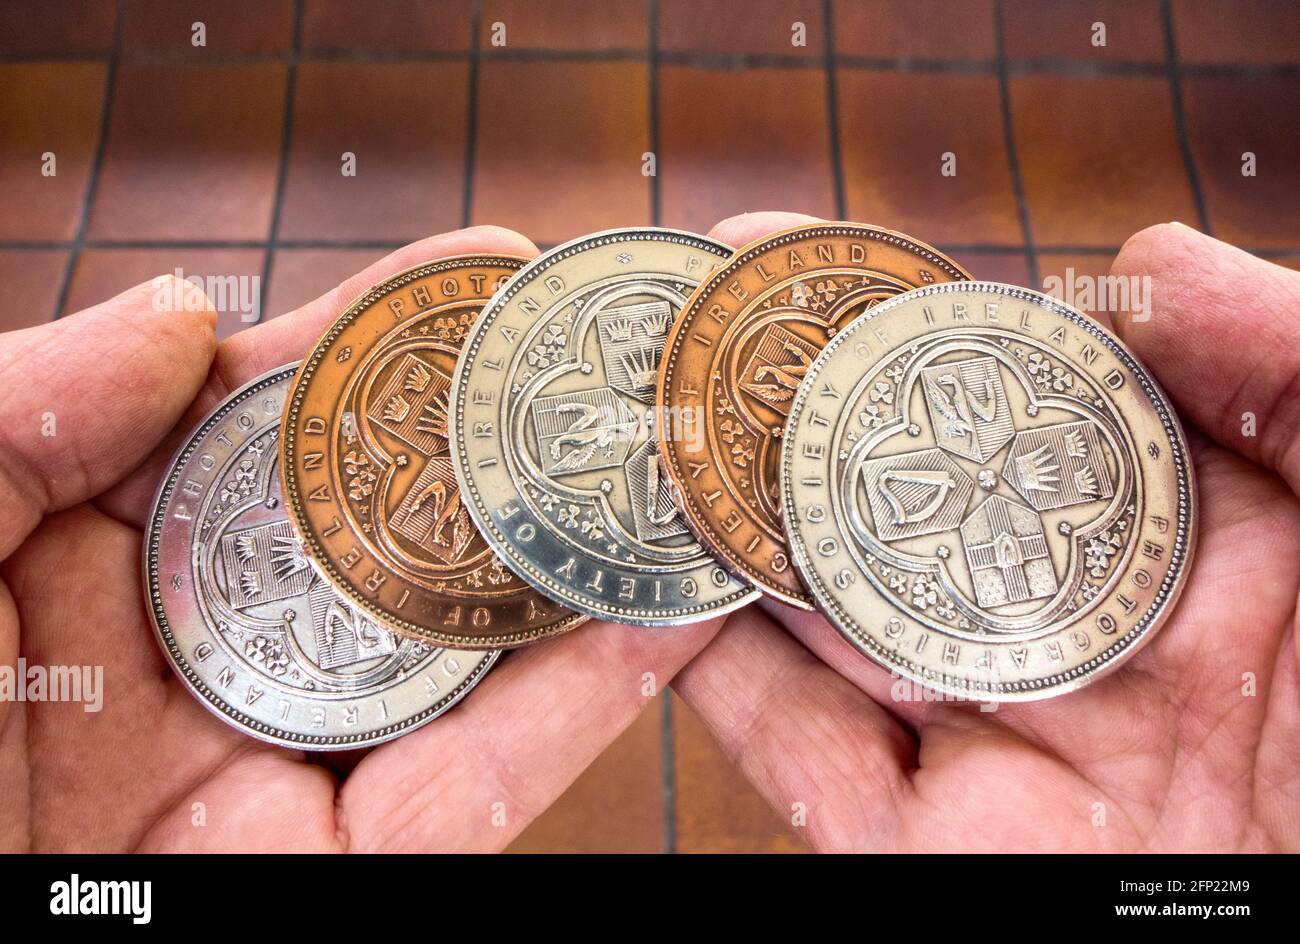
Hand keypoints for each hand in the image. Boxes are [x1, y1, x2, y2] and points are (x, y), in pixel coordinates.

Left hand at [0, 226, 724, 852]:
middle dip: (499, 440)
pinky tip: (671, 613)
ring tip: (674, 469)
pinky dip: (581, 703)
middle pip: (380, 528)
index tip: (480, 267)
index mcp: (82, 573)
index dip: (368, 341)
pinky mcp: (340, 873)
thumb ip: (16, 416)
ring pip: (454, 650)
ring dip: (569, 560)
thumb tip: (185, 313)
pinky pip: (480, 783)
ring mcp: (276, 770)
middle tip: (613, 356)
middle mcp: (198, 660)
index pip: (253, 426)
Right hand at [673, 213, 1299, 851]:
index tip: (788, 247)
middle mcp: (1074, 636)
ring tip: (636, 440)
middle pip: (891, 509)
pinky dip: (719, 685)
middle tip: (669, 331)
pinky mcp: (936, 857)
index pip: (1010, 407)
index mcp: (1192, 547)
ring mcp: (999, 748)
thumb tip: (1138, 260)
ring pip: (825, 628)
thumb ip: (1293, 366)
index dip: (897, 321)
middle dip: (775, 417)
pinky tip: (659, 592)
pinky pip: (804, 765)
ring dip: (728, 537)